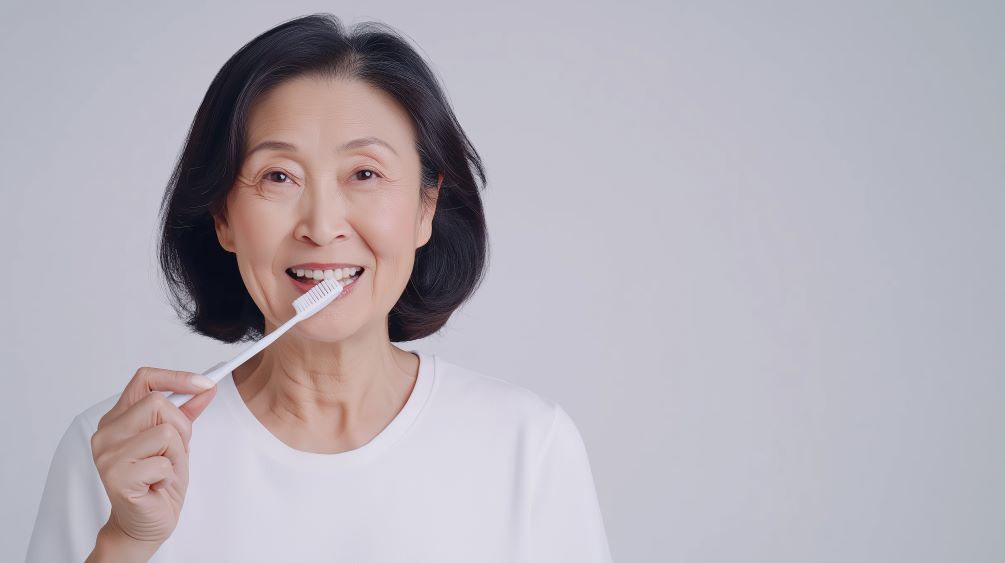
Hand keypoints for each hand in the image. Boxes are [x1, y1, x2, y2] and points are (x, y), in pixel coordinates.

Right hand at [90, 367, 217, 549]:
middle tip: (174, 451)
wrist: (144, 522)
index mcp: (118, 418)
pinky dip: (169, 475)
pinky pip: (163, 462)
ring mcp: (108, 454)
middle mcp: (107, 432)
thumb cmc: (157, 481)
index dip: (176, 377)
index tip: (205, 383)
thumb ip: (187, 412)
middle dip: (181, 427)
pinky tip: (156, 485)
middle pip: (158, 402)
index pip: (144, 379)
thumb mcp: (177, 441)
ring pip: (165, 431)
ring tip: (163, 470)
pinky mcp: (116, 476)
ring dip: (176, 454)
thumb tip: (206, 387)